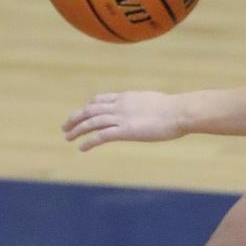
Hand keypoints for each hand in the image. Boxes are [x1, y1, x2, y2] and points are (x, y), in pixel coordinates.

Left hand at [63, 91, 185, 150]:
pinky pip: (101, 136)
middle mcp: (120, 105)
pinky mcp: (125, 131)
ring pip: (91, 122)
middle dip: (76, 118)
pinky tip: (81, 148)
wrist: (180, 112)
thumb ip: (148, 107)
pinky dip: (89, 141)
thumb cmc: (176, 109)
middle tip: (65, 127)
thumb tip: (152, 111)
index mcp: (127, 97)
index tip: (82, 113)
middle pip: (90, 109)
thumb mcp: (157, 103)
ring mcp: (121, 117)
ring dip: (77, 130)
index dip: (88, 106)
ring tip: (68, 137)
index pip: (100, 99)